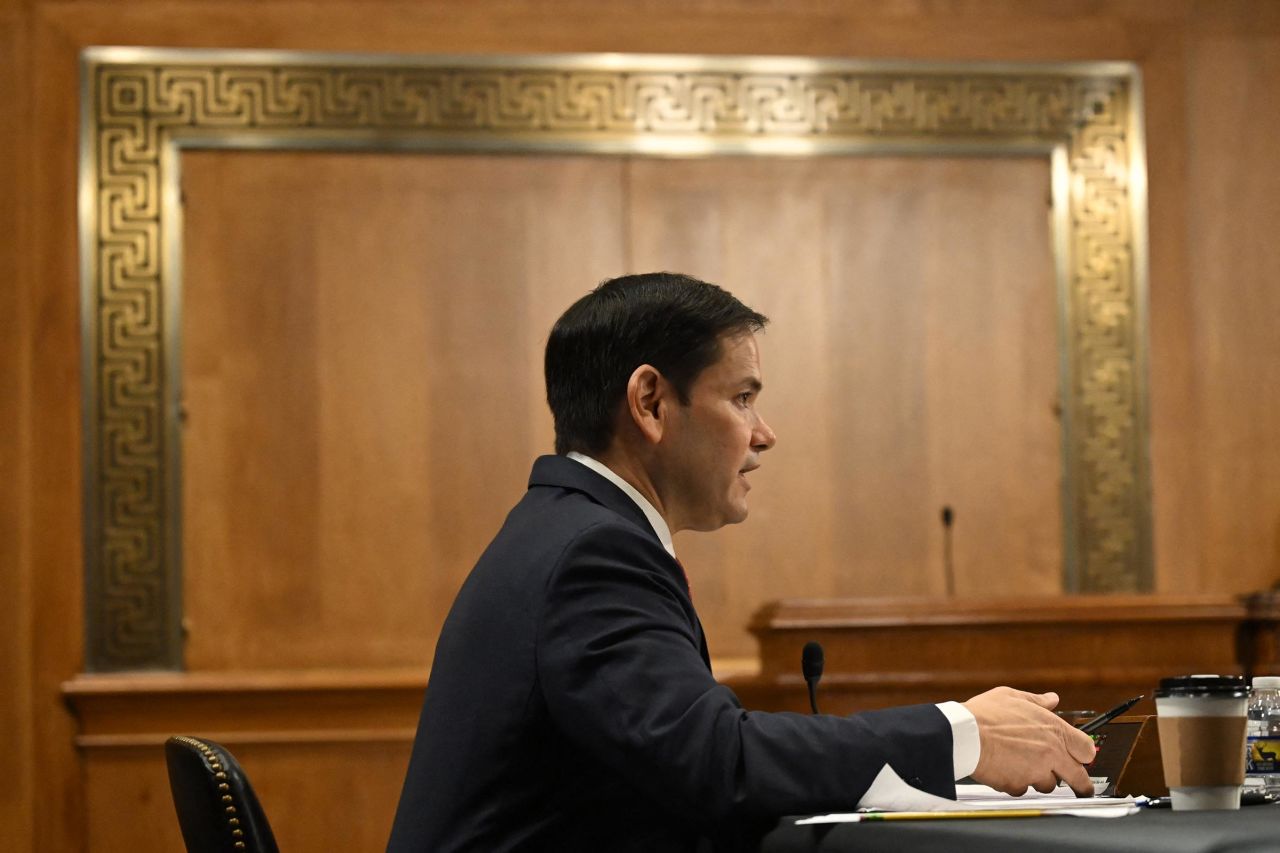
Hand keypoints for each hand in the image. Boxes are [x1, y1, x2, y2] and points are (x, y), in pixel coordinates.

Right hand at [963, 686, 1096, 796]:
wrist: (963, 735)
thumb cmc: (984, 714)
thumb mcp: (1011, 696)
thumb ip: (1037, 700)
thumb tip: (1052, 699)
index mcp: (1053, 729)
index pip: (1086, 748)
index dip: (1085, 754)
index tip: (1083, 759)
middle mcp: (1050, 753)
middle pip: (1078, 777)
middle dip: (1080, 784)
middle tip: (1081, 788)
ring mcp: (1035, 771)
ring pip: (1048, 784)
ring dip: (1039, 778)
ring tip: (1021, 765)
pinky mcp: (1018, 785)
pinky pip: (1023, 789)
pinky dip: (1016, 782)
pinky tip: (1005, 769)